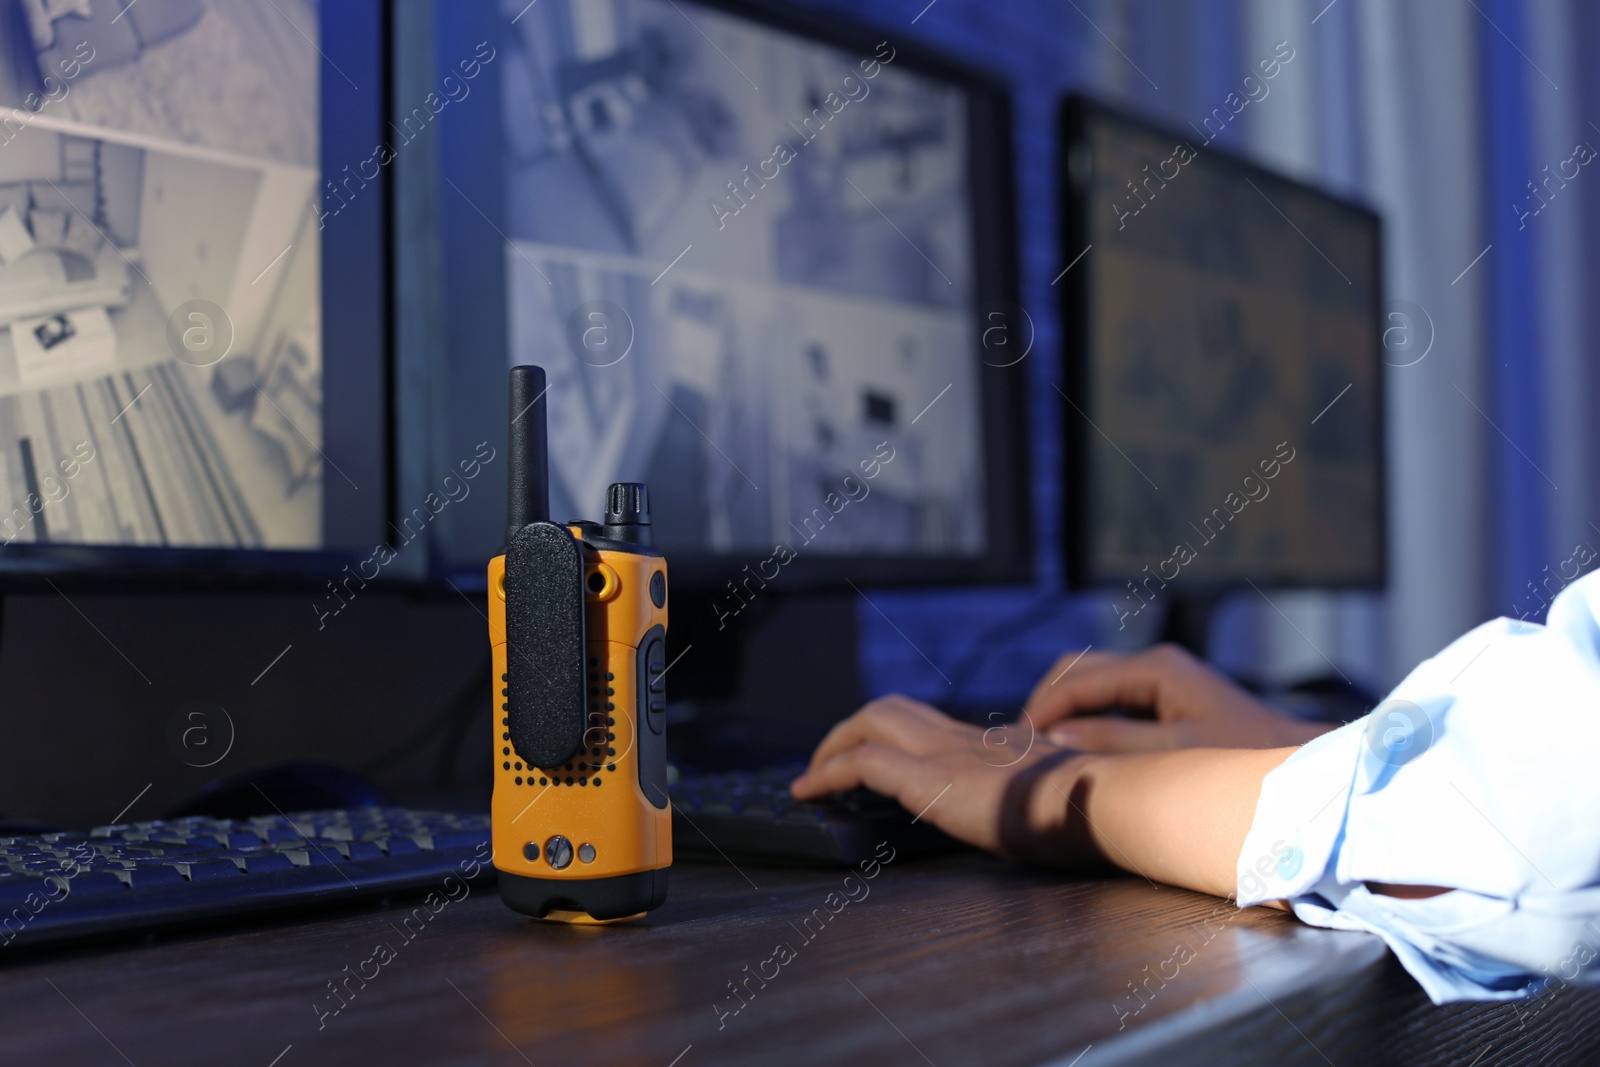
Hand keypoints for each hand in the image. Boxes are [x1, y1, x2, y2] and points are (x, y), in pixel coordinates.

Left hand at [790, 694, 1104, 865]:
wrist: (1106, 801)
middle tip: (829, 763)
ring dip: (833, 744)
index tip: (885, 763)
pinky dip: (829, 772)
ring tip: (811, 778)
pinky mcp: (932, 779)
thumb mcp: (1073, 796)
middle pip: (896, 709)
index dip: (902, 738)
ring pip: (872, 721)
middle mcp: (969, 740)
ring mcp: (949, 754)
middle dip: (854, 729)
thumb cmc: (1102, 809)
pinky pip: (863, 763)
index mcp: (1001, 746)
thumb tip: (1059, 807)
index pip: (937, 728)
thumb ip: (1052, 793)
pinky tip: (811, 791)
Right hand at [1023, 644, 1327, 751]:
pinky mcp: (1171, 698)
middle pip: (1077, 672)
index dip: (1040, 712)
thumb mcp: (1174, 754)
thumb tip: (1055, 736)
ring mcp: (1164, 679)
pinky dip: (1087, 718)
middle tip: (1022, 748)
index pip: (1076, 681)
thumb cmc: (1248, 761)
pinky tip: (1077, 748)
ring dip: (1064, 712)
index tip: (1014, 746)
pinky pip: (1112, 700)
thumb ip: (1112, 743)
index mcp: (1156, 669)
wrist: (1305, 766)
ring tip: (1042, 751)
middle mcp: (1156, 665)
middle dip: (1045, 705)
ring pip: (1092, 683)